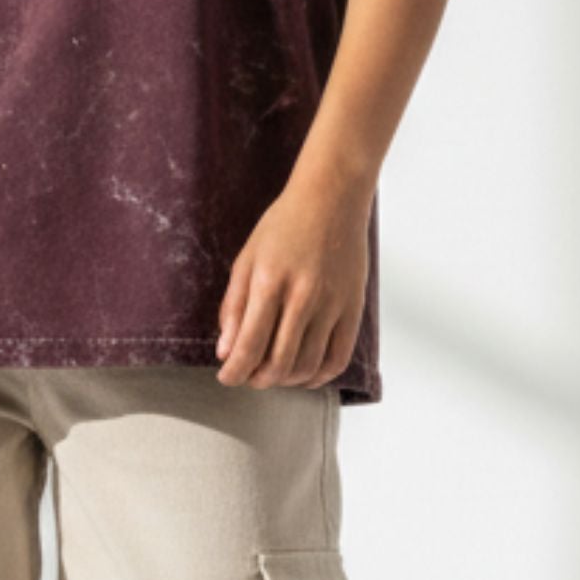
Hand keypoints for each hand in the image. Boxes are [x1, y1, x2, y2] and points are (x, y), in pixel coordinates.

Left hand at [214, 173, 371, 389]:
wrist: (332, 199)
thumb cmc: (284, 225)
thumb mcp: (247, 258)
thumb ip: (234, 306)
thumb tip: (225, 350)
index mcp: (270, 282)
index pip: (249, 345)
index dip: (234, 370)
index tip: (226, 377)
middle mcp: (303, 297)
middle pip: (279, 363)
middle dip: (257, 379)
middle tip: (247, 377)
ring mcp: (332, 304)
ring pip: (308, 366)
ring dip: (285, 380)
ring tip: (272, 374)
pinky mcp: (354, 308)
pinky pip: (338, 358)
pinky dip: (319, 376)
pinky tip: (304, 374)